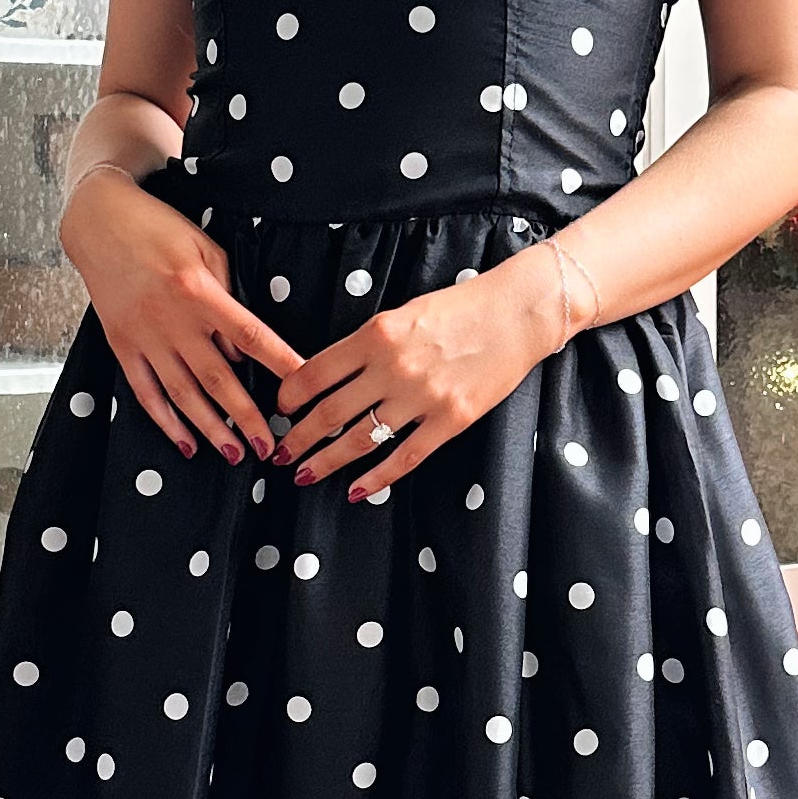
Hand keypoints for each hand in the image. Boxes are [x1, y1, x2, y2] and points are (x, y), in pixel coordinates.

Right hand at [60, 166, 300, 462]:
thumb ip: (228, 294)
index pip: (251, 335)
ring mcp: (144, 337)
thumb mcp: (205, 247)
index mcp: (200, 291)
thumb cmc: (159, 229)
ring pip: (183, 393)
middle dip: (246, 416)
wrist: (98, 222)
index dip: (279, 363)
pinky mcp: (121, 346)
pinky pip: (145, 392)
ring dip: (211, 428)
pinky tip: (185, 442)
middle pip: (217, 377)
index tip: (303, 387)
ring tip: (235, 454)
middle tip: (269, 446)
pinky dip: (166, 421)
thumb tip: (241, 347)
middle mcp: (172, 320)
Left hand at [275, 250, 563, 499]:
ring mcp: (423, 396)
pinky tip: (357, 490)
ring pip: (361, 440)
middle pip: (330, 412)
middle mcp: (394, 367)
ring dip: (327, 462)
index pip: (316, 371)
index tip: (281, 411)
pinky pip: (405, 457)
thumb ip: (367, 343)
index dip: (290, 396)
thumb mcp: (403, 312)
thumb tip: (329, 375)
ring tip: (305, 475)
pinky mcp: (451, 419)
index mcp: (376, 334)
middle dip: (299, 438)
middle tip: (280, 454)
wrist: (517, 313)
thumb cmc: (460, 308)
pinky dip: (378, 478)